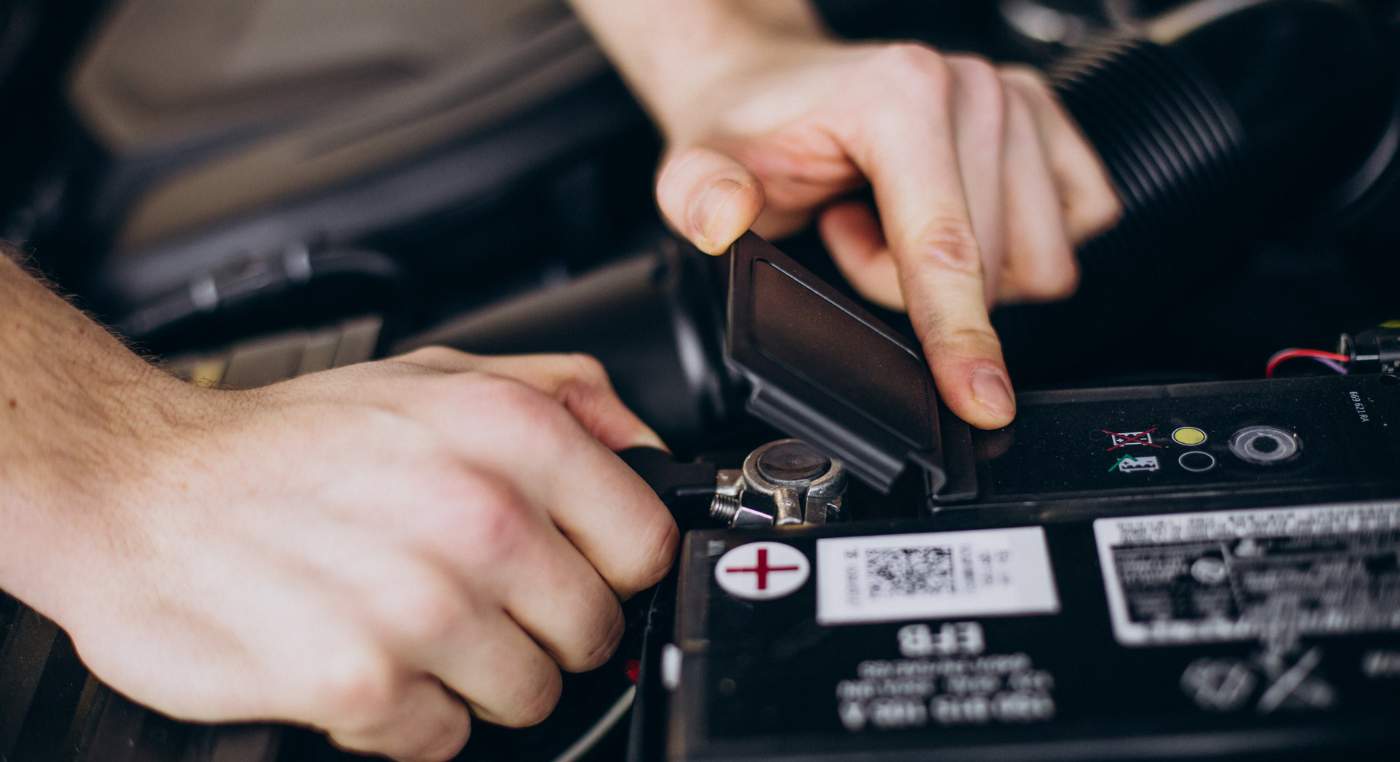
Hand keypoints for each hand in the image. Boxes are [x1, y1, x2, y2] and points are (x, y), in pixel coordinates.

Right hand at [40, 349, 674, 761]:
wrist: (138, 486)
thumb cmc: (289, 441)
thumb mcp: (437, 373)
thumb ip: (564, 396)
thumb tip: (647, 449)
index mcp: (511, 433)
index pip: (647, 544)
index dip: (612, 566)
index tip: (574, 567)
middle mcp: (478, 515)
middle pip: (593, 631)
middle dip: (543, 627)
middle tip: (475, 597)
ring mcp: (424, 605)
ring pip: (531, 696)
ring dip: (476, 676)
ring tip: (411, 623)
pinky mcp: (364, 683)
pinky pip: (446, 739)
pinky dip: (409, 716)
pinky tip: (366, 656)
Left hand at [653, 40, 1120, 428]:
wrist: (772, 81)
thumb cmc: (750, 126)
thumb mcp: (698, 164)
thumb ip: (699, 194)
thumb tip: (724, 217)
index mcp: (901, 96)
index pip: (945, 249)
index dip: (960, 338)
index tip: (982, 402)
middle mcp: (973, 88)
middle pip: (992, 270)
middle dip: (912, 286)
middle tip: (848, 233)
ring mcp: (1018, 99)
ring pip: (1036, 261)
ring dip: (961, 271)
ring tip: (888, 222)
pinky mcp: (1048, 121)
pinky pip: (1075, 229)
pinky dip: (1009, 249)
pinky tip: (944, 217)